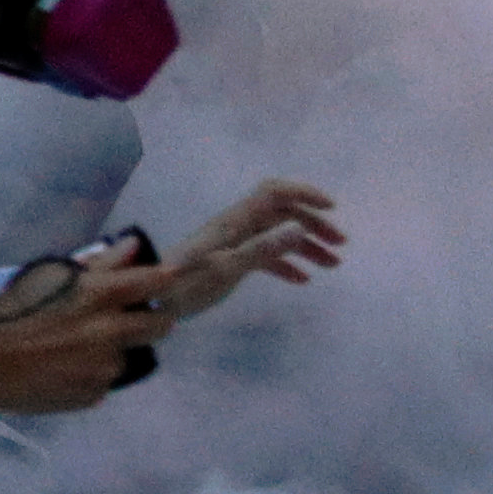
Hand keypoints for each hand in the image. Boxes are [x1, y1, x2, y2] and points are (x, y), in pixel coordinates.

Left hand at [173, 180, 346, 295]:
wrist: (152, 301)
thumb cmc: (186, 285)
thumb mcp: (226, 268)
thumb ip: (263, 249)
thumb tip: (300, 228)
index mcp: (235, 220)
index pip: (274, 192)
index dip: (304, 193)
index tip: (332, 207)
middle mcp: (237, 226)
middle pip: (283, 214)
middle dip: (314, 224)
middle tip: (340, 245)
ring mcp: (234, 243)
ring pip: (278, 235)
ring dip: (306, 247)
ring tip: (332, 265)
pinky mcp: (230, 261)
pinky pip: (265, 256)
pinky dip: (286, 264)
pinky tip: (303, 280)